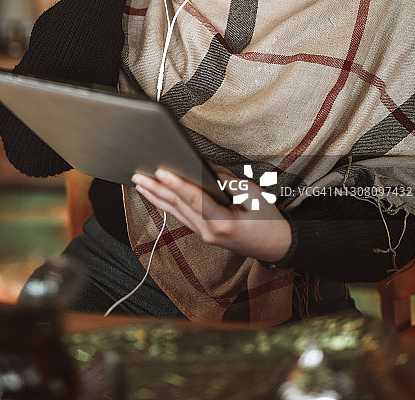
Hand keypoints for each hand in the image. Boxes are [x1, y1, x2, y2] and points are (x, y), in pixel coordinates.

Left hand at [131, 168, 291, 262]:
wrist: (275, 246)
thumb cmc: (268, 219)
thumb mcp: (252, 195)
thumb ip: (225, 181)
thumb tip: (202, 168)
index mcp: (222, 222)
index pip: (194, 199)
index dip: (177, 184)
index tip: (161, 171)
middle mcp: (208, 231)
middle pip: (178, 205)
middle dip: (156, 188)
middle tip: (138, 174)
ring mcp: (204, 234)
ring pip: (175, 211)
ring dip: (155, 195)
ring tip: (139, 182)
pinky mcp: (203, 233)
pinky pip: (180, 216)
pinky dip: (166, 204)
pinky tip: (155, 195)